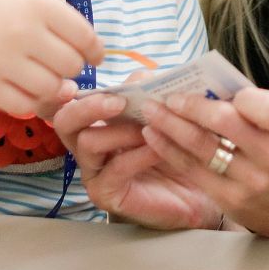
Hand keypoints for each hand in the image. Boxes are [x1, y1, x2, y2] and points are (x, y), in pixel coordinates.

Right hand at [0, 0, 102, 118]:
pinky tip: (24, 88)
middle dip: (71, 68)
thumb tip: (87, 57)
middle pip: (71, 66)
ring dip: (53, 87)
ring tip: (42, 76)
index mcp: (38, 4)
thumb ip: (58, 21)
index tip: (93, 57)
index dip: (95, 51)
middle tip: (58, 64)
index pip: (85, 37)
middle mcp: (22, 31)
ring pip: (51, 88)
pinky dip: (30, 101)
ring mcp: (2, 60)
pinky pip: (24, 105)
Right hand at [55, 91, 221, 229]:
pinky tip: (158, 150)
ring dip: (120, 131)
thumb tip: (141, 76)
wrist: (203, 186)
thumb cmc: (181, 147)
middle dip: (89, 106)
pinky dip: (137, 155)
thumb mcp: (167, 114)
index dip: (79, 91)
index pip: (73, 101)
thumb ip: (151, 93)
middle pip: (65, 120)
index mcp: (99, 120)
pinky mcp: (105, 193)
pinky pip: (115, 168)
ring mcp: (94, 171)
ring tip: (150, 129)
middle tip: (118, 102)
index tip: (109, 87)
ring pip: (87, 142)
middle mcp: (89, 144)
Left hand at [140, 88, 268, 238]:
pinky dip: (169, 149)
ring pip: (202, 147)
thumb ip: (252, 106)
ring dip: (171, 125)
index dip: (241, 96)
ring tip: (151, 111)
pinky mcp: (228, 200)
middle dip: (192, 106)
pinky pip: (192, 169)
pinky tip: (154, 135)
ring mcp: (250, 181)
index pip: (267, 107)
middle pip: (225, 124)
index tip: (216, 88)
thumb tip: (204, 84)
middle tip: (169, 96)